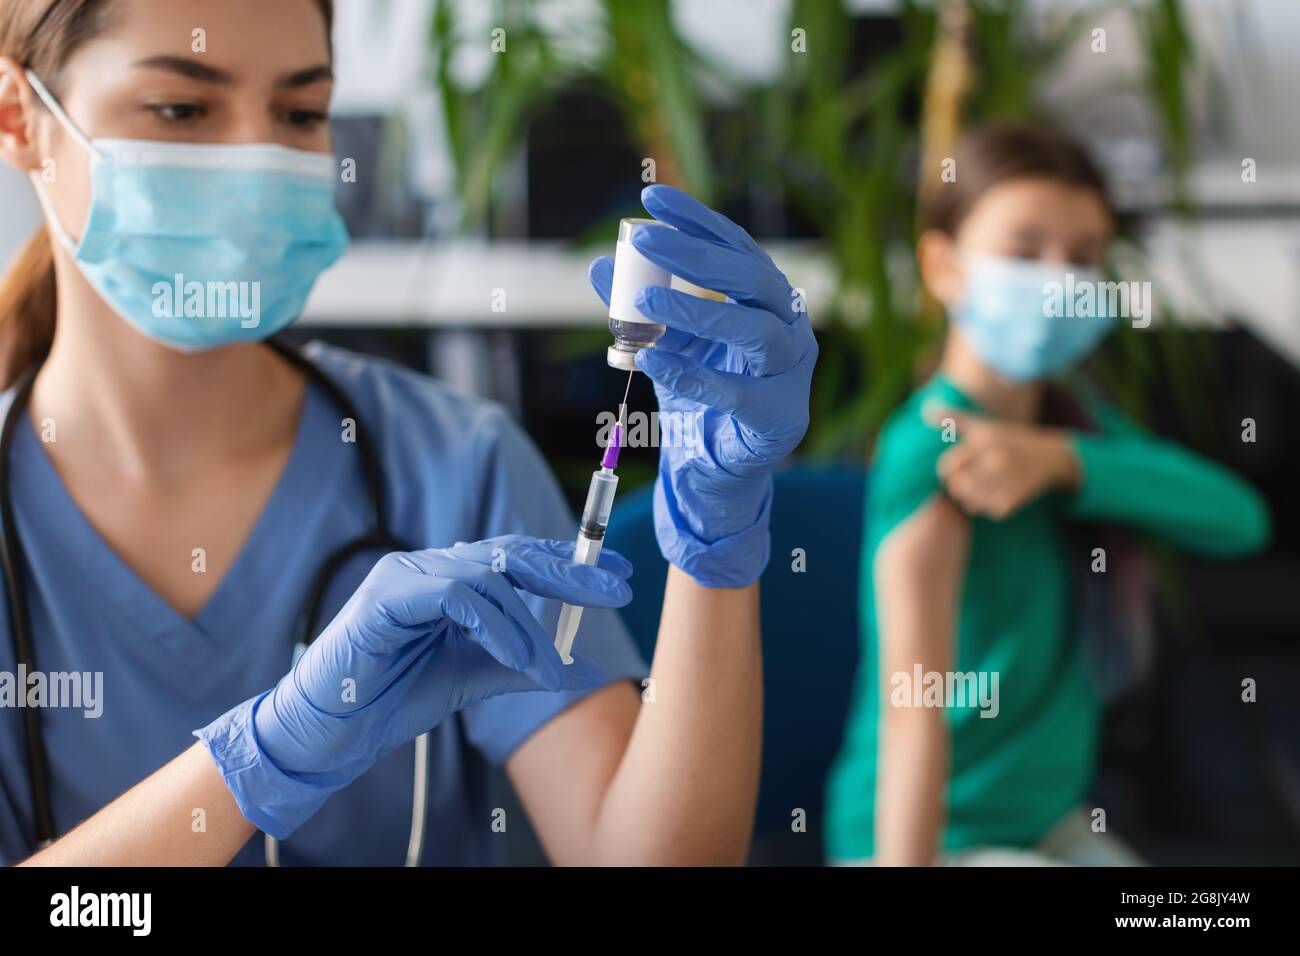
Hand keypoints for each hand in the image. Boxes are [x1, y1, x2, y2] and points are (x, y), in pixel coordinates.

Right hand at [196, 535, 632, 836]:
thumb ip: (525, 668)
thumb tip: (587, 670)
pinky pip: (456, 597)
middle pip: (513, 556)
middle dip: (569, 573)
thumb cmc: (393, 696)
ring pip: (489, 578)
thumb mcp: (473, 679)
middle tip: (615, 590)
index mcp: (452, 579)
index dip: (571, 563)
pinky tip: (516, 656)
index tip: (618, 575)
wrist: (331, 730)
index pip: (520, 558)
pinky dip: (493, 626)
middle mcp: (432, 566)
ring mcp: (407, 573)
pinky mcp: (388, 594)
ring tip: (551, 665)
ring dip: (529, 625)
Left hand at [589, 185, 816, 586]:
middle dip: (695, 253)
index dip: (697, 219)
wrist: (720, 465)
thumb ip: (637, 306)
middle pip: (752, 276)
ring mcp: (791, 371)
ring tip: (646, 300)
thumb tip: (598, 265)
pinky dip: (692, 374)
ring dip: (698, 310)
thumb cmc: (702, 392)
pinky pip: (737, 392)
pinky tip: (652, 360)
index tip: (651, 199)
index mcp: (766, 297)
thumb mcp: (665, 341)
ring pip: (757, 330)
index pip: (735, 244)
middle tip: (644, 240)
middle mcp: (788, 324)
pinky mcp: (781, 417)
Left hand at [924, 402, 1079, 520]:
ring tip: (984, 486)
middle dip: (959, 486)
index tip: (957, 469)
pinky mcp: (1016, 499)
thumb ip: (953, 419)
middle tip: (970, 480)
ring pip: (971, 502)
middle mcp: (995, 460)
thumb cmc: (1009, 439)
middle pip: (957, 486)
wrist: (1051, 457)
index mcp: (984, 441)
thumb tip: (925, 409)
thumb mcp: (984, 426)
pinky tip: (1000, 493)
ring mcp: (1007, 480)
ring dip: (973, 499)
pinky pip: (990, 511)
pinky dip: (990, 507)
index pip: (948, 466)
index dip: (947, 471)